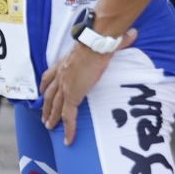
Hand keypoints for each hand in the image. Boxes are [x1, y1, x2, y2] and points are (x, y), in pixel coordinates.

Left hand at [40, 27, 137, 145]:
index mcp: (64, 63)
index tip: (41, 92)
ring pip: (55, 106)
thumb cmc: (100, 40)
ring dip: (51, 117)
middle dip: (46, 106)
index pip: (49, 76)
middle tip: (44, 117)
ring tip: (49, 127)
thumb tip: (133, 33)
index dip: (45, 85)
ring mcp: (65, 86)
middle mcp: (61, 75)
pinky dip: (68, 129)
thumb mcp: (102, 42)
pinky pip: (69, 116)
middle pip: (49, 94)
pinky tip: (68, 140)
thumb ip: (115, 40)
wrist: (95, 44)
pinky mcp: (73, 96)